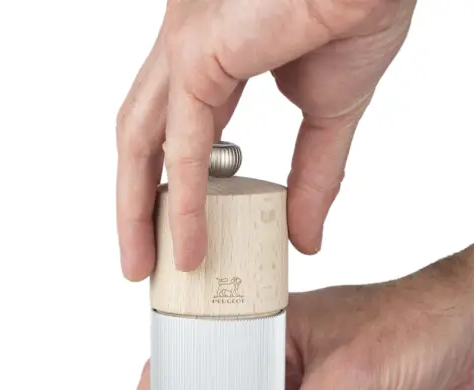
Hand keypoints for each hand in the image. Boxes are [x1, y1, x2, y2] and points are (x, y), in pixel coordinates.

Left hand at [116, 0, 415, 279]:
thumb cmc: (355, 8)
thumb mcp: (328, 115)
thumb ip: (309, 179)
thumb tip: (304, 238)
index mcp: (212, 53)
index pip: (169, 130)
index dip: (162, 183)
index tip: (168, 230)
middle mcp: (187, 47)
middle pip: (140, 138)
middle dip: (135, 204)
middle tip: (139, 260)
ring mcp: (186, 46)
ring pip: (139, 140)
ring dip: (137, 209)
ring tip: (144, 263)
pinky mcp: (198, 54)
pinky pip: (182, 145)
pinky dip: (185, 202)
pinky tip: (189, 244)